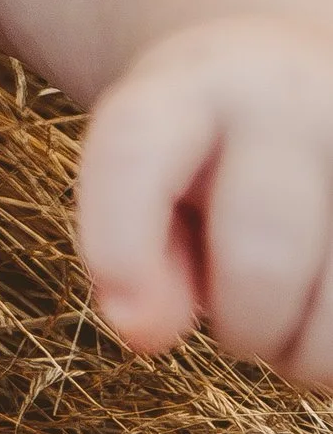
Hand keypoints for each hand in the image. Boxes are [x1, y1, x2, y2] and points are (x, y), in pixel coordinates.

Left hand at [77, 17, 332, 385]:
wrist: (303, 85)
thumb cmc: (209, 153)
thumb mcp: (152, 174)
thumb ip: (129, 249)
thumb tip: (144, 329)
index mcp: (200, 83)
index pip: (140, 147)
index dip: (121, 241)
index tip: (130, 322)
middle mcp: (301, 99)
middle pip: (266, 258)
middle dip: (243, 320)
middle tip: (240, 308)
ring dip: (306, 350)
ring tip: (298, 296)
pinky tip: (332, 300)